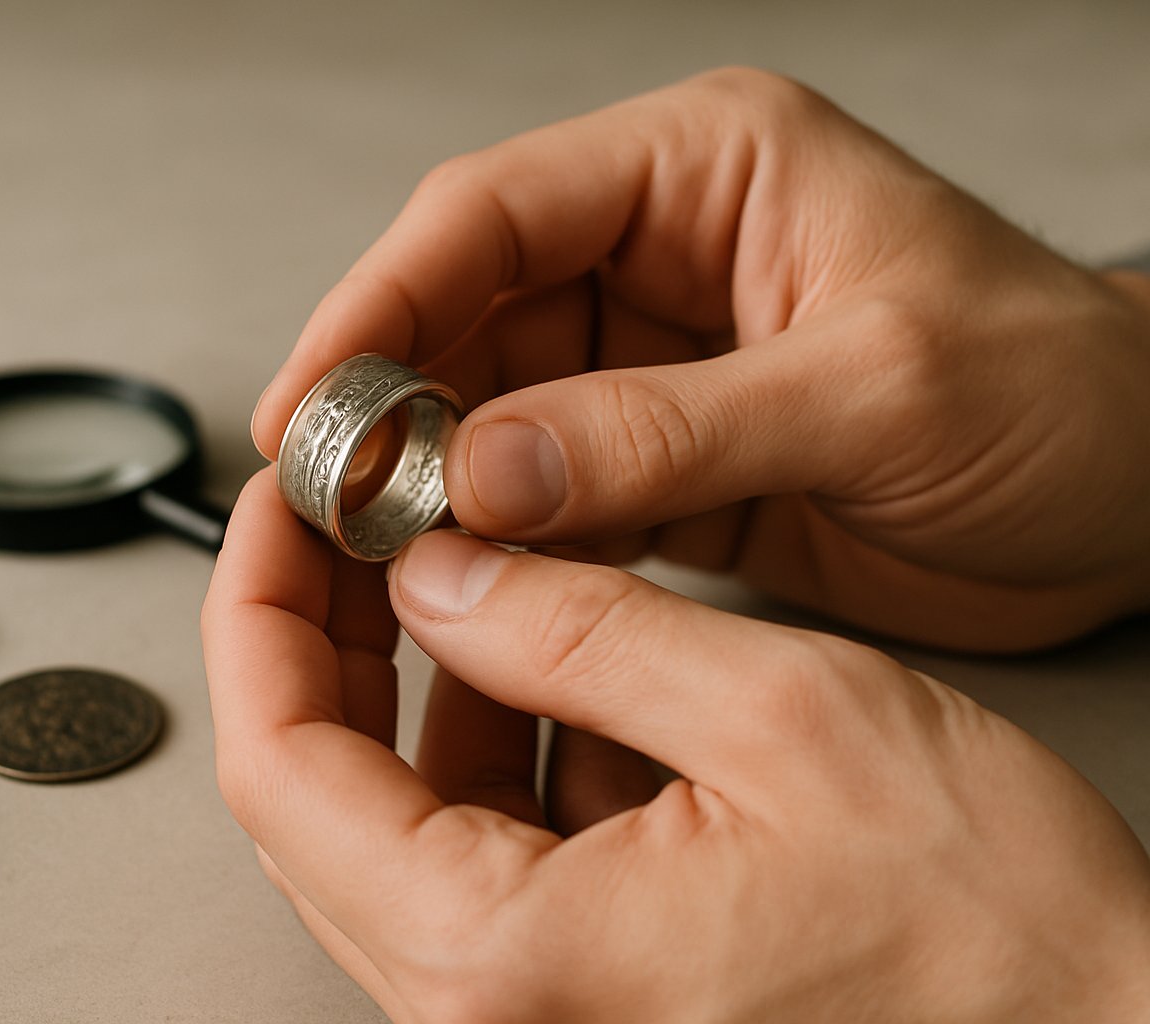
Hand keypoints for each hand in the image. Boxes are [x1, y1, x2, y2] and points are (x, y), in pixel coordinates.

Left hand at [202, 472, 1149, 1022]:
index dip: (260, 609)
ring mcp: (529, 1017)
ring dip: (413, 686)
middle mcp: (488, 1017)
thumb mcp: (785, 715)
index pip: (280, 762)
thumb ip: (582, 631)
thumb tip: (440, 568)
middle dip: (327, 633)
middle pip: (314, 794)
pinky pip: (477, 860)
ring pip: (390, 822)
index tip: (278, 510)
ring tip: (461, 568)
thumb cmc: (997, 937)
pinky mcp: (581, 998)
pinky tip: (548, 666)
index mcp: (510, 960)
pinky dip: (491, 750)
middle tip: (355, 518)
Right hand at [250, 67, 1149, 651]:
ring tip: (376, 555)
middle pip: (470, 315)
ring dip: (433, 486)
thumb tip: (491, 472)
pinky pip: (546, 494)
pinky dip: (497, 542)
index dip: (383, 300)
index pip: (494, 212)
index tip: (312, 395)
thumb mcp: (877, 391)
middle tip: (330, 498)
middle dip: (392, 408)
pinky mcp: (665, 462)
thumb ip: (671, 431)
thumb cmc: (1062, 395)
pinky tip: (463, 584)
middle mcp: (665, 257)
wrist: (1140, 494)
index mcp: (708, 172)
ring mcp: (656, 366)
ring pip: (493, 414)